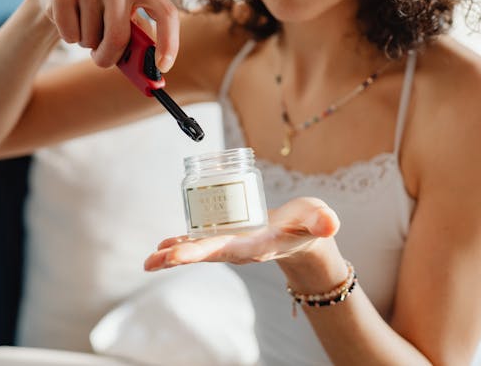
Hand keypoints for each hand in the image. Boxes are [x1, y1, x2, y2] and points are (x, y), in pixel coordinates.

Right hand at [35, 0, 179, 70]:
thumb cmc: (107, 14)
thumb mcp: (129, 22)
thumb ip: (142, 45)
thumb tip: (152, 79)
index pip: (166, 13)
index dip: (168, 43)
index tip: (163, 67)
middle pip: (118, 36)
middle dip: (110, 58)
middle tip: (105, 60)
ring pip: (92, 39)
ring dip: (90, 46)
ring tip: (89, 27)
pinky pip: (71, 36)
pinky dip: (71, 39)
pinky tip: (73, 22)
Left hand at [144, 197, 340, 270]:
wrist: (304, 234)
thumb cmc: (310, 224)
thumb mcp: (318, 218)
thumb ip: (322, 221)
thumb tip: (330, 224)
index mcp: (259, 245)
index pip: (229, 249)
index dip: (205, 250)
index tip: (181, 254)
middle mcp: (241, 249)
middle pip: (207, 253)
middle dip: (181, 256)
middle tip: (154, 261)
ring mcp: (232, 245)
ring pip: (200, 250)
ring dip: (174, 254)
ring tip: (150, 259)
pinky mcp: (228, 237)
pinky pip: (201, 241)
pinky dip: (182, 242)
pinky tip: (163, 244)